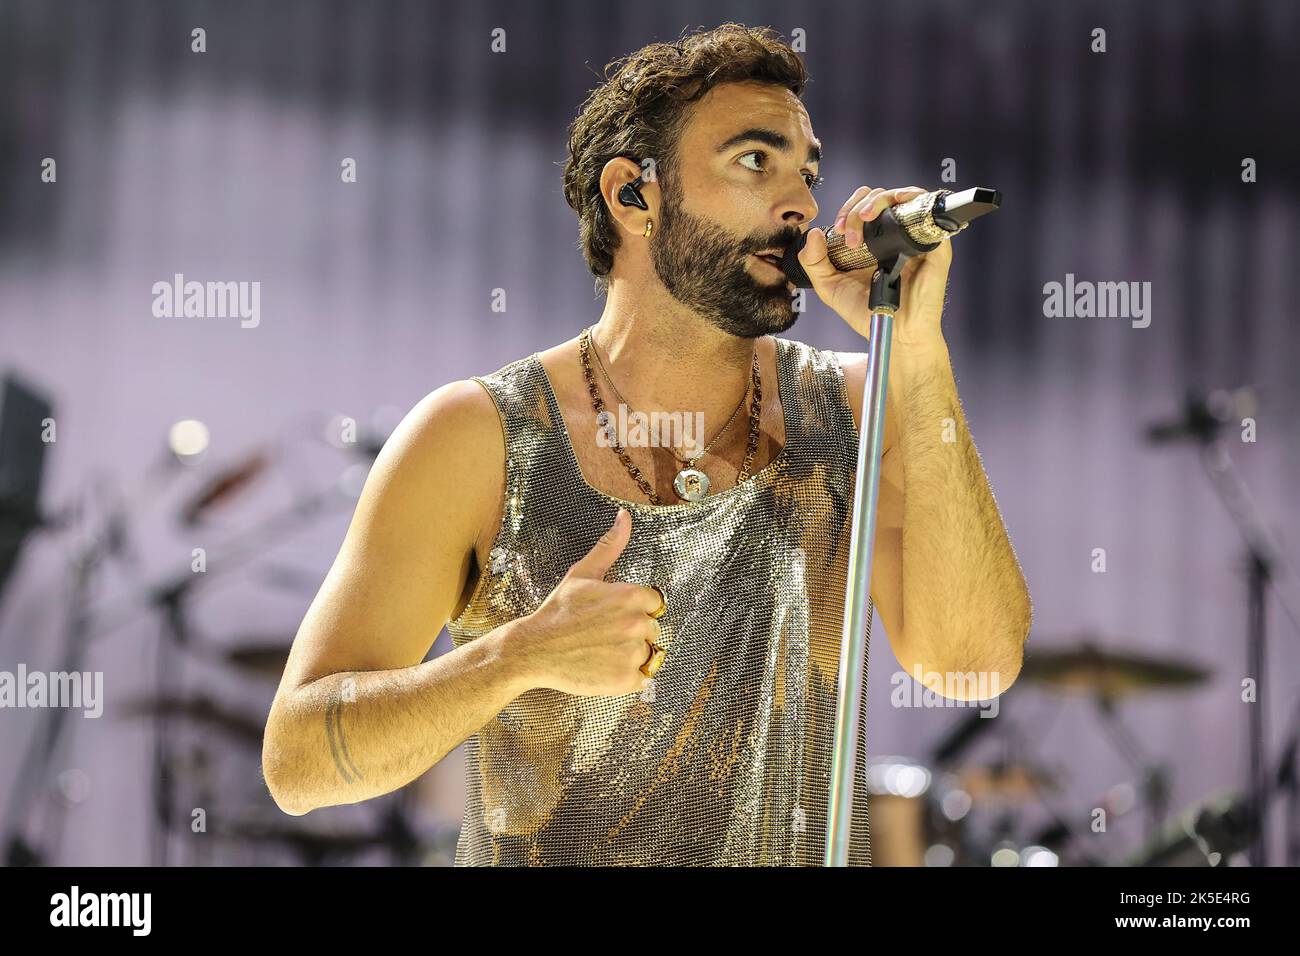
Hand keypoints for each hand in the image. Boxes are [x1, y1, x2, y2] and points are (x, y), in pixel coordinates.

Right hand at [516, 508, 665, 695]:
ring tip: (601, 651)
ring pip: (648, 654)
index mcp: (632, 595)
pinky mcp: (626, 680)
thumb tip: (625, 516)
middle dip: (632, 633)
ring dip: (630, 656)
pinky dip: (625, 677)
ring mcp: (632, 653)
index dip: (633, 610)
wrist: (533, 649)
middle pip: (653, 630)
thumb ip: (610, 545)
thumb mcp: (583, 573)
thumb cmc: (557, 611)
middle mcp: (637, 623)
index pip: (654, 604)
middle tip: (601, 635)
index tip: (609, 616)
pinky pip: (641, 679)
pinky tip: (602, 667)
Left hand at [796, 185, 952, 351]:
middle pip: (880, 196)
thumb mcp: (830, 288)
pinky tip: (896, 208)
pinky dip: (913, 199)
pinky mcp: (934, 244)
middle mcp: (893, 234)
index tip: (838, 230)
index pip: (862, 205)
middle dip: (857, 207)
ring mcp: (914, 237)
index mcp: (872, 240)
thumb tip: (814, 233)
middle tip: (849, 234)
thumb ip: (814, 262)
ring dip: (879, 201)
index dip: (847, 209)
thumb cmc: (868, 313)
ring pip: (902, 196)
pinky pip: (929, 210)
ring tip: (865, 220)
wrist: (895, 334)